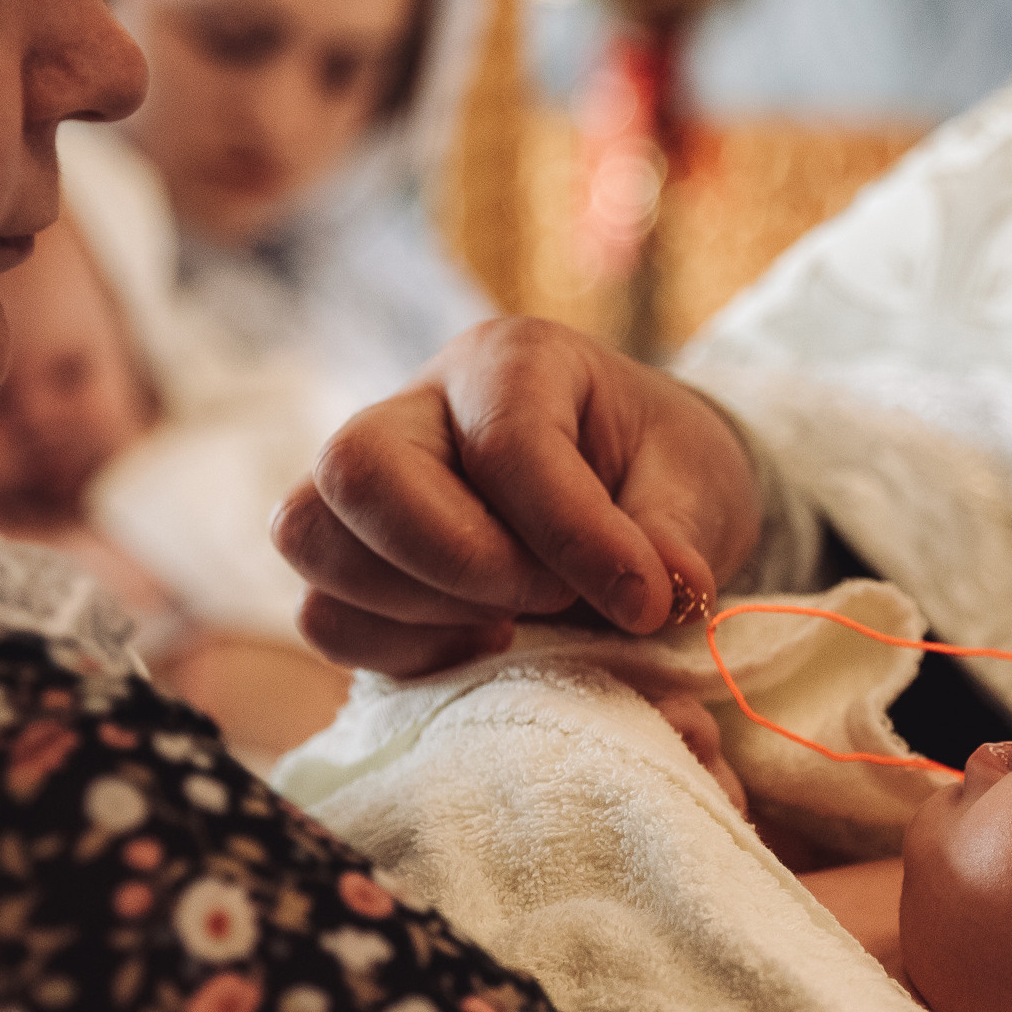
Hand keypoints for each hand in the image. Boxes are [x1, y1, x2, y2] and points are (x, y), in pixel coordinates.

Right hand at [273, 319, 762, 676]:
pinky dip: (399, 649)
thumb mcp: (697, 487)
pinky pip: (325, 614)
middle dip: (457, 561)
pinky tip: (481, 644)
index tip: (646, 601)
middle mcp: (417, 407)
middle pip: (358, 470)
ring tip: (516, 622)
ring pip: (314, 538)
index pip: (506, 441)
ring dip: (421, 608)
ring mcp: (368, 485)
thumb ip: (674, 536)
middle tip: (552, 601)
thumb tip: (664, 593)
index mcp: (512, 362)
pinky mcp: (353, 560)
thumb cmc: (662, 471)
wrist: (637, 489)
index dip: (573, 535)